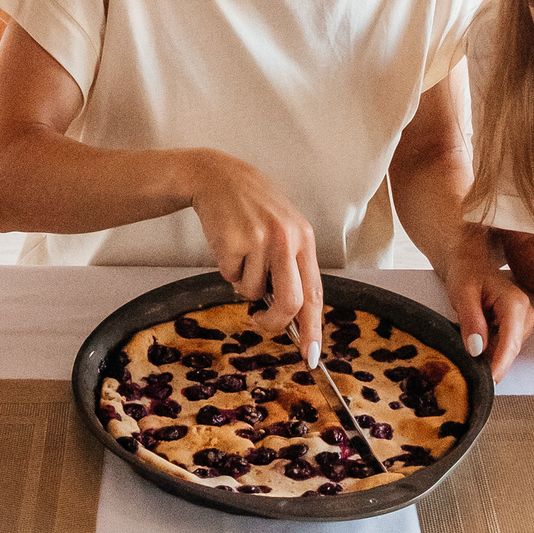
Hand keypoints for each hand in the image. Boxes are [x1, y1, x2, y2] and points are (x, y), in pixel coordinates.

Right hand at [185, 149, 324, 362]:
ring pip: (253, 292)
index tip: (310, 355)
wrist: (218, 177)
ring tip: (242, 254)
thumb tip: (291, 316)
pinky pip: (230, 277)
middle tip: (260, 322)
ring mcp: (259, 241)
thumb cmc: (254, 208)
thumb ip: (291, 266)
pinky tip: (228, 244)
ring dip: (243, 283)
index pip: (315, 292)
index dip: (313, 328)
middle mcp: (286, 239)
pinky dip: (227, 270)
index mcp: (304, 239)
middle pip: (290, 301)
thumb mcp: (284, 229)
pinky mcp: (232, 243)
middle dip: (275, 322)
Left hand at [445, 252, 533, 376]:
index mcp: (515, 303)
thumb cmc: (466, 275)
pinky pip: (504, 347)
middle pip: (511, 350)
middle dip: (492, 362)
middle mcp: (526, 313)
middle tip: (469, 372)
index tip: (489, 382)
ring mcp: (524, 321)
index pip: (511, 342)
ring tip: (469, 342)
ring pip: (508, 350)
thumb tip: (477, 349)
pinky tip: (477, 340)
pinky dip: (490, 349)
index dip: (500, 365)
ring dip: (490, 354)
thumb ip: (471, 321)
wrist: (470, 265)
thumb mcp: (462, 294)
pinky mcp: (519, 327)